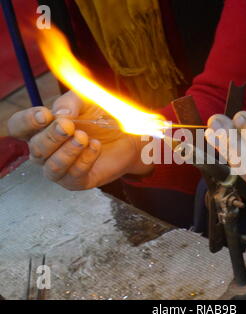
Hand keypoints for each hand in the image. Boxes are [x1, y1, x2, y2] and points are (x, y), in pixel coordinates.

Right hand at [7, 91, 150, 189]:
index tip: (46, 115)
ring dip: (67, 152)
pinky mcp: (78, 181)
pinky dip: (85, 160)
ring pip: (52, 167)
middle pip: (35, 148)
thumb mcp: (87, 101)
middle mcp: (46, 151)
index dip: (28, 121)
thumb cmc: (102, 117)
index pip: (19, 127)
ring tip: (84, 138)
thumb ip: (71, 102)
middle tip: (69, 126)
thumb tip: (59, 115)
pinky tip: (96, 146)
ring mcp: (61, 169)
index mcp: (42, 128)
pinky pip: (74, 176)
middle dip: (52, 136)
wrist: (128, 136)